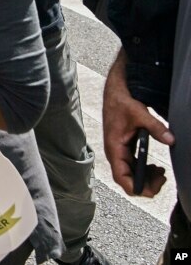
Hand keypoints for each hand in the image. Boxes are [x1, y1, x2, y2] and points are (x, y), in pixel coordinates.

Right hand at [103, 56, 173, 195]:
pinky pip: (133, 168)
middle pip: (128, 181)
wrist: (114, 95)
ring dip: (147, 178)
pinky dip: (145, 171)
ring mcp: (120, 154)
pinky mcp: (124, 151)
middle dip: (146, 184)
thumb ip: (156, 127)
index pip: (122, 178)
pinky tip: (155, 167)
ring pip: (131, 176)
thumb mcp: (139, 114)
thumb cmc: (121, 105)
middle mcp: (115, 155)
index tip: (153, 189)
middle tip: (163, 178)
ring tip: (162, 173)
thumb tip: (171, 140)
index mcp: (115, 149)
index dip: (136, 187)